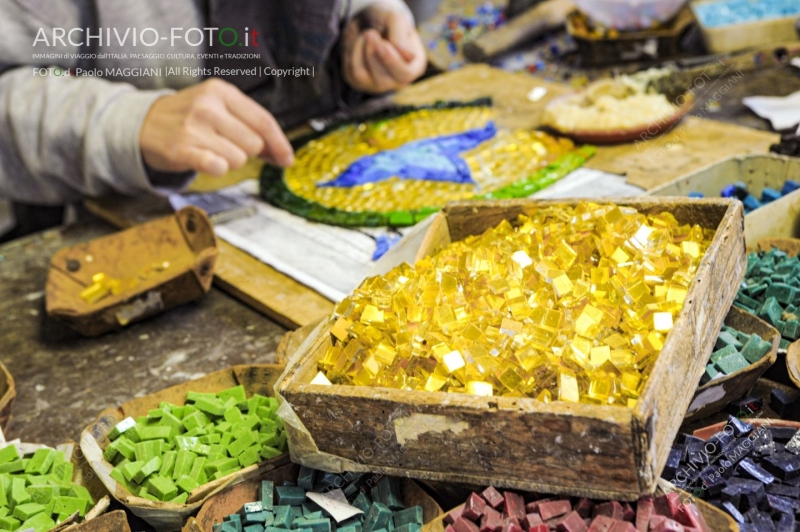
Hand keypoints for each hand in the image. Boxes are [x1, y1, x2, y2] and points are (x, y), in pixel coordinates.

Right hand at [139, 78, 293, 176]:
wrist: (142, 124)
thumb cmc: (189, 118)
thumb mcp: (219, 109)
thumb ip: (251, 127)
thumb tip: (283, 155)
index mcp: (221, 92)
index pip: (263, 121)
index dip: (280, 143)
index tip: (287, 159)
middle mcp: (208, 106)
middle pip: (254, 144)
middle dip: (246, 151)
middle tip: (226, 145)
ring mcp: (194, 127)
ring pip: (238, 158)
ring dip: (229, 161)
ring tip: (209, 150)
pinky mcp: (182, 148)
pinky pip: (218, 167)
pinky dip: (217, 168)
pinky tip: (206, 160)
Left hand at [342, 3, 426, 93]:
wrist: (368, 20)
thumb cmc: (386, 20)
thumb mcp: (395, 18)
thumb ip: (401, 36)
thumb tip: (408, 57)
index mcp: (414, 67)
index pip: (405, 75)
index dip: (392, 60)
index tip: (382, 43)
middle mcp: (397, 81)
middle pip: (383, 80)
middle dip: (373, 54)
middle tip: (370, 32)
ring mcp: (377, 85)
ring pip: (363, 76)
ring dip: (361, 50)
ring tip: (367, 33)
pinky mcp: (358, 82)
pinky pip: (350, 71)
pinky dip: (352, 52)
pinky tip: (359, 41)